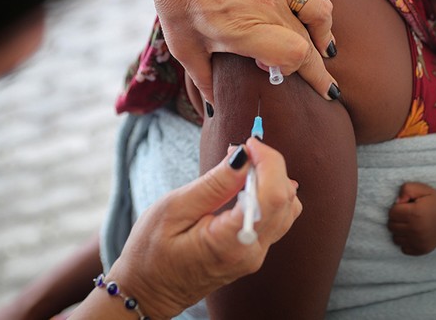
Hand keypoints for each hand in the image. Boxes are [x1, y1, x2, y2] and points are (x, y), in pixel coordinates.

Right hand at [102, 137, 301, 319]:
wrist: (148, 292)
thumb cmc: (151, 253)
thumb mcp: (174, 209)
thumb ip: (213, 184)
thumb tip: (244, 157)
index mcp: (232, 243)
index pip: (272, 195)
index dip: (268, 161)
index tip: (248, 143)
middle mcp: (252, 251)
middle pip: (285, 198)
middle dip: (270, 165)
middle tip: (241, 150)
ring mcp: (256, 255)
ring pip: (287, 207)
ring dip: (272, 178)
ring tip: (242, 166)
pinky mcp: (255, 252)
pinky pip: (277, 217)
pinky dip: (269, 192)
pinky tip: (246, 184)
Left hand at [151, 0, 336, 103]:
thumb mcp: (184, 46)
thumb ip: (204, 80)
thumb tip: (215, 109)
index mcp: (246, 29)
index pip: (296, 56)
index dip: (298, 70)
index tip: (284, 73)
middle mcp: (268, 3)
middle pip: (310, 41)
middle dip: (319, 66)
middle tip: (324, 84)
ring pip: (321, 9)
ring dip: (324, 31)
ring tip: (321, 43)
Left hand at [387, 182, 435, 255]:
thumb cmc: (434, 201)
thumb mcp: (421, 189)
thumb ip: (406, 190)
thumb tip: (397, 202)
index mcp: (414, 213)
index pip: (392, 213)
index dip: (396, 208)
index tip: (404, 207)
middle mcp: (415, 229)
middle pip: (391, 226)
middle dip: (396, 220)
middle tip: (405, 216)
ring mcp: (419, 241)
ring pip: (395, 238)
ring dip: (399, 231)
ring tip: (408, 226)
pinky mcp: (422, 250)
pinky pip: (404, 249)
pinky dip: (405, 242)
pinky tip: (412, 235)